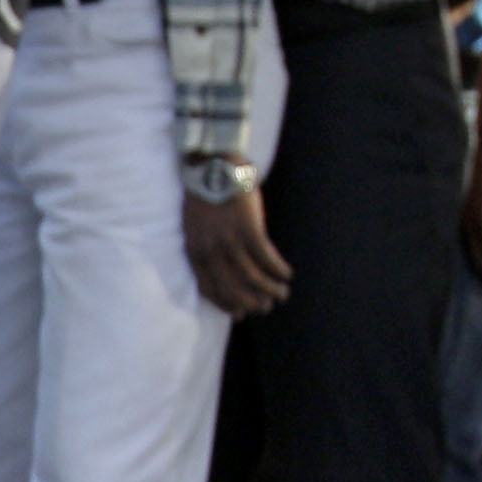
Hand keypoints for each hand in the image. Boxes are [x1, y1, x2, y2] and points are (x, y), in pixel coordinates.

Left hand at [182, 189, 292, 317]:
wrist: (213, 167)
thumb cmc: (205, 196)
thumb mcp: (194, 228)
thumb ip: (204, 248)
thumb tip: (221, 268)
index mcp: (194, 252)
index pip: (209, 289)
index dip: (227, 304)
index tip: (240, 314)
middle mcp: (210, 251)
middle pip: (232, 288)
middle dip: (251, 302)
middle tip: (266, 307)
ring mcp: (229, 241)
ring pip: (252, 277)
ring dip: (269, 289)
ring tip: (281, 294)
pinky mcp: (249, 229)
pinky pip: (266, 257)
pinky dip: (277, 269)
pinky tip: (286, 274)